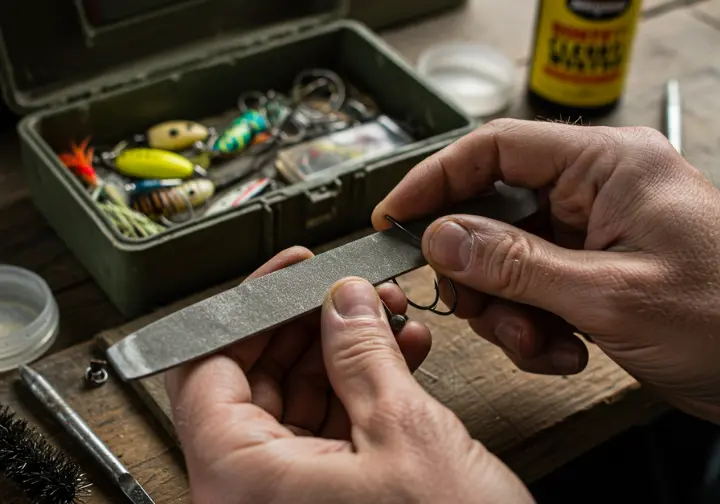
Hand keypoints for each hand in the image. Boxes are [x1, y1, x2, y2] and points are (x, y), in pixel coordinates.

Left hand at [165, 246, 534, 503]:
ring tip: (387, 318)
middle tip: (348, 292)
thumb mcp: (404, 433)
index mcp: (240, 481)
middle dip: (309, 326)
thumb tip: (341, 300)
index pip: (208, 366)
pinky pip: (327, 431)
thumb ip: (361, 353)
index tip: (288, 275)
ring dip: (343, 353)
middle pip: (254, 380)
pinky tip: (399, 357)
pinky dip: (360, 390)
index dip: (251, 309)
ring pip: (296, 401)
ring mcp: (286, 502)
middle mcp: (249, 495)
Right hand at [372, 118, 719, 424]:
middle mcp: (593, 193)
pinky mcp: (590, 275)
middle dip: (476, 271)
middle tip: (475, 308)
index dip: (435, 179)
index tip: (396, 216)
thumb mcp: (610, 293)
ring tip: (539, 343)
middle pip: (491, 213)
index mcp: (606, 165)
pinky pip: (529, 293)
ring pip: (504, 262)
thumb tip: (440, 238)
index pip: (494, 149)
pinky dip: (532, 329)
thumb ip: (515, 264)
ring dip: (506, 311)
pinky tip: (566, 352)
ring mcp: (590, 237)